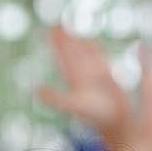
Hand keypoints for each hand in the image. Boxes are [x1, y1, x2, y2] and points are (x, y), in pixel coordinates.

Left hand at [37, 25, 132, 150]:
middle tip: (55, 25)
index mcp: (74, 79)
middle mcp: (83, 77)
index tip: (49, 30)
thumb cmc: (95, 116)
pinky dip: (95, 50)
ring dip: (78, 43)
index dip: (57, 44)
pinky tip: (91, 42)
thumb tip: (36, 91)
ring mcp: (95, 78)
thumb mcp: (75, 105)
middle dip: (65, 41)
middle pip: (72, 54)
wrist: (115, 125)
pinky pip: (100, 60)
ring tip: (71, 30)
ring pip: (85, 55)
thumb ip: (56, 98)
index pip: (64, 57)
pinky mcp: (108, 80)